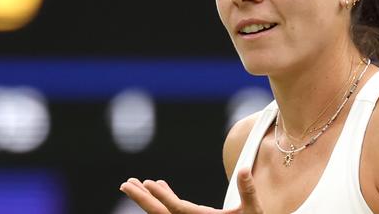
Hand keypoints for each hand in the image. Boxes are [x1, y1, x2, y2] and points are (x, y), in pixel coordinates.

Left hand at [120, 168, 263, 213]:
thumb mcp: (254, 209)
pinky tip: (161, 186)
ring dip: (149, 199)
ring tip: (135, 183)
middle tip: (124, 185)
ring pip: (164, 213)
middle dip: (142, 199)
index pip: (177, 209)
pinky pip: (173, 211)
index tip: (148, 184)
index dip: (162, 197)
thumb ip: (248, 190)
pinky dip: (165, 198)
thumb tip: (245, 169)